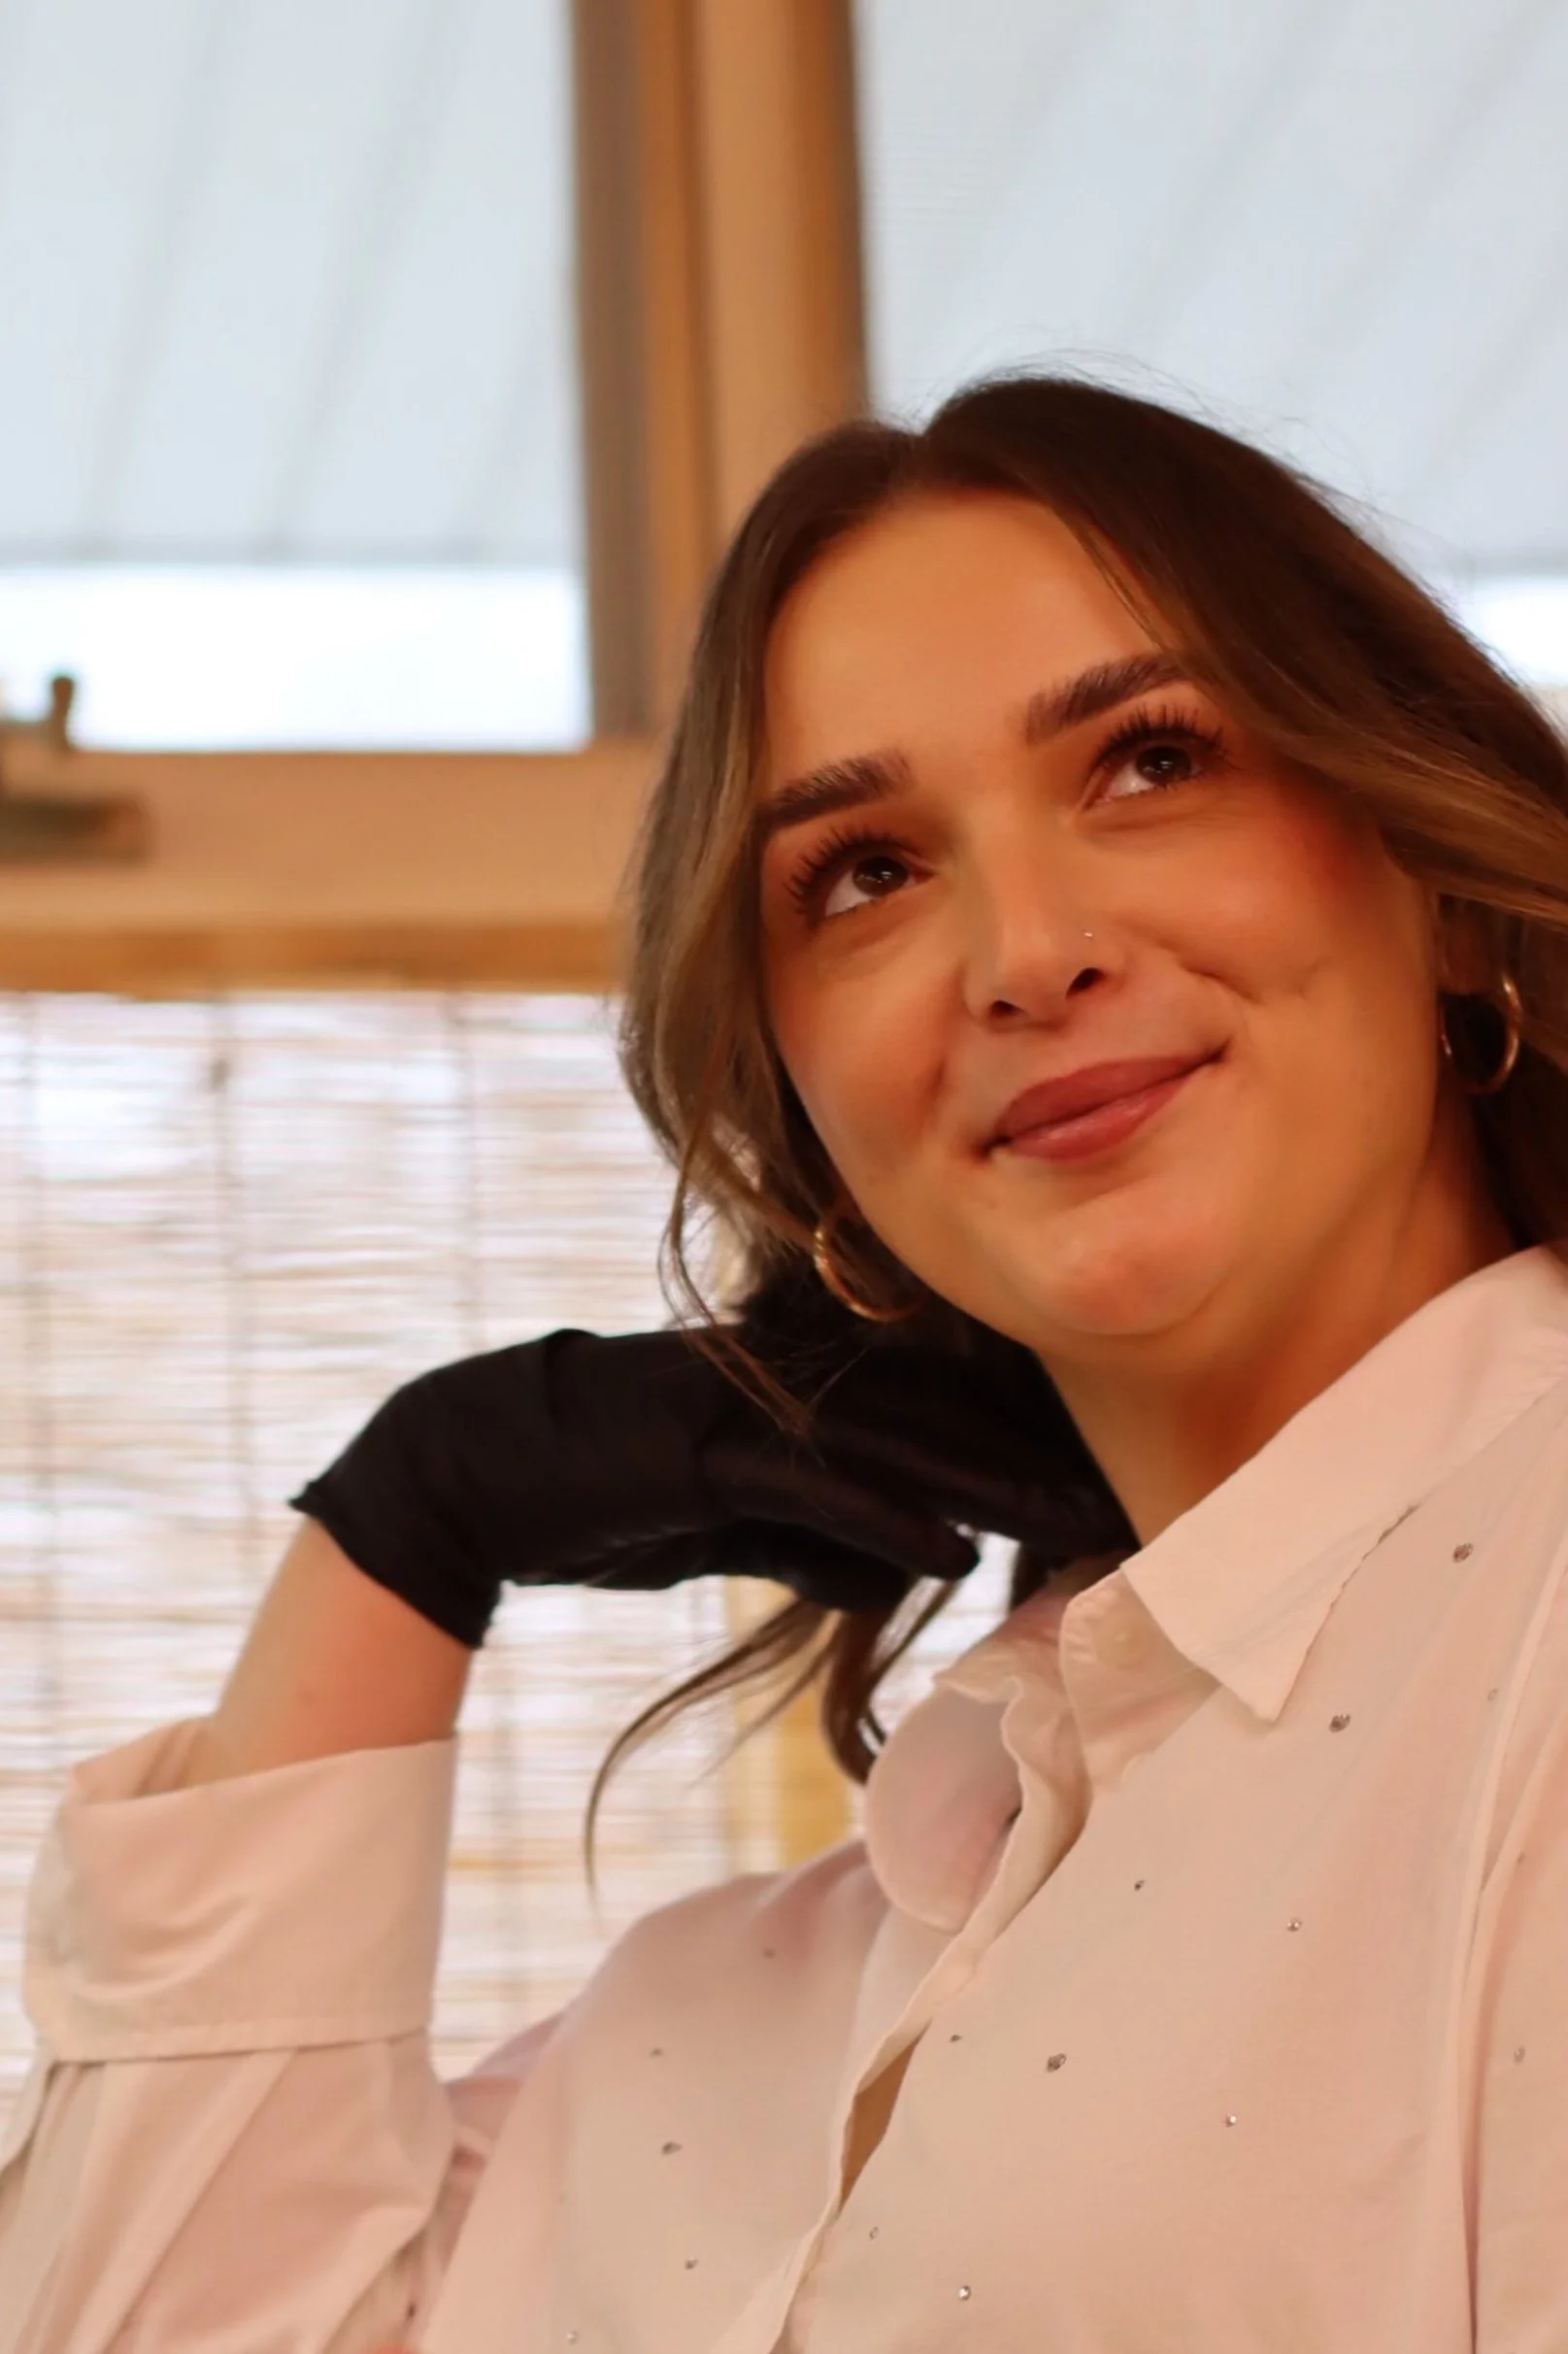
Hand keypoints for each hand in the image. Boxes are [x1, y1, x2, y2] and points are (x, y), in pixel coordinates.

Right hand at [292, 1257, 1129, 1644]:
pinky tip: (949, 1550)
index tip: (1120, 1500)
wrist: (484, 1465)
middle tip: (1145, 1505)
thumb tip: (925, 1559)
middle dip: (1049, 1464)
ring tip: (1085, 1524)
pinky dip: (882, 1518)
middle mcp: (798, 1386)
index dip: (1034, 1458)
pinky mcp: (706, 1445)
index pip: (947, 1420)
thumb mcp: (745, 1526)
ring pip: (903, 1443)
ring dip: (998, 1486)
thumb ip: (830, 1533)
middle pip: (951, 1420)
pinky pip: (811, 1484)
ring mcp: (755, 1408)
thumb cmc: (619, 1493)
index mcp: (815, 1396)